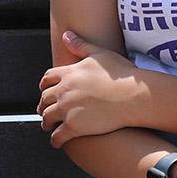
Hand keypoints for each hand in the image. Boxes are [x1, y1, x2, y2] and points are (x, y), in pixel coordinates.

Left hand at [37, 30, 147, 146]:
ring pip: (47, 118)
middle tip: (44, 109)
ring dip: (46, 123)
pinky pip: (58, 136)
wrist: (133, 96)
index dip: (44, 85)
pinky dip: (55, 140)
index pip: (47, 79)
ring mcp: (67, 109)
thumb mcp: (99, 54)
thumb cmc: (121, 75)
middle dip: (43, 105)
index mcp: (68, 74)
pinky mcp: (74, 127)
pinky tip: (57, 142)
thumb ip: (80, 45)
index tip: (45, 90)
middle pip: (44, 99)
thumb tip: (66, 35)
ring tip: (48, 126)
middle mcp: (63, 91)